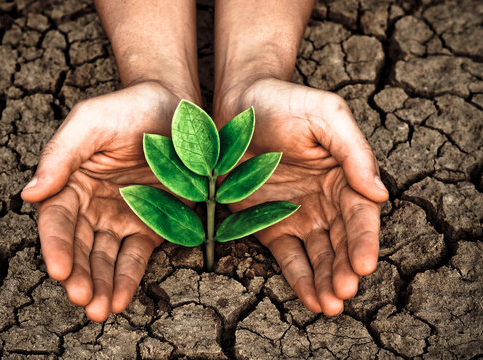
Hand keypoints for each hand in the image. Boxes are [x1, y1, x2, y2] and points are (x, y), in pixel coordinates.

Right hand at [21, 82, 182, 321]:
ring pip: (105, 259)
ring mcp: (121, 218)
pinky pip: (137, 256)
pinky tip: (123, 299)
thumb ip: (61, 155)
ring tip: (101, 310)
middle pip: (79, 248)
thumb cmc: (128, 109)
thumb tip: (29, 194)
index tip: (58, 269)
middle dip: (79, 275)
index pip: (56, 221)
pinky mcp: (150, 226)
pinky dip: (129, 278)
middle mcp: (92, 207)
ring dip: (102, 285)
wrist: (176, 109)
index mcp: (70, 183)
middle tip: (83, 299)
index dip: (55, 246)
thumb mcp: (91, 122)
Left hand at [216, 78, 388, 314]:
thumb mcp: (325, 115)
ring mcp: (297, 216)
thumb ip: (353, 151)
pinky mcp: (268, 225)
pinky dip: (299, 278)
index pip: (361, 216)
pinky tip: (310, 298)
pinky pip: (287, 256)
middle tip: (344, 293)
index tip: (364, 264)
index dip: (364, 240)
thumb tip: (380, 191)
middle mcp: (325, 202)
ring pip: (318, 256)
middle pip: (341, 242)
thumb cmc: (285, 104)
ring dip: (326, 281)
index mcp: (344, 177)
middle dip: (344, 269)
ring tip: (330, 305)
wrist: (236, 106)